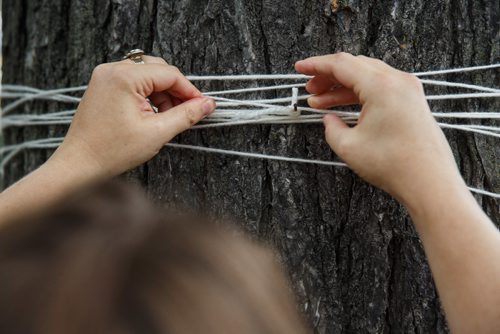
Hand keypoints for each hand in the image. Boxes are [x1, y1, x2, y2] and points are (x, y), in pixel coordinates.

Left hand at [50, 56, 215, 179]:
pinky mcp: (102, 85)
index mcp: (124, 77)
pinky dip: (147, 94)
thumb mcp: (157, 133)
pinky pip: (133, 81)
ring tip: (167, 117)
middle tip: (186, 112)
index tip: (203, 106)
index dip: (190, 91)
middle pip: (159, 70)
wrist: (79, 164)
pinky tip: (152, 114)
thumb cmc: (111, 151)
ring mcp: (105, 76)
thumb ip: (186, 115)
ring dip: (162, 93)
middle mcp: (112, 69)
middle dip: (176, 91)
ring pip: (147, 75)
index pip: (170, 74)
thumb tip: (208, 104)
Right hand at [295, 53, 463, 205]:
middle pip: (355, 66)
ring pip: (367, 77)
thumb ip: (332, 128)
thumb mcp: (349, 147)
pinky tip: (344, 109)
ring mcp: (408, 90)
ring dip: (342, 87)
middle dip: (328, 77)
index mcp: (380, 86)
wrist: (429, 182)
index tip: (300, 68)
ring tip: (321, 101)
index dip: (316, 65)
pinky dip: (360, 94)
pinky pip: (380, 88)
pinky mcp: (412, 102)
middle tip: (310, 90)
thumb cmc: (394, 165)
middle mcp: (397, 81)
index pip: (341, 64)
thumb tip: (329, 120)